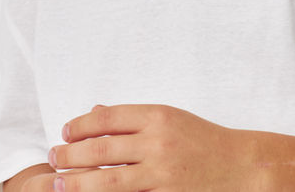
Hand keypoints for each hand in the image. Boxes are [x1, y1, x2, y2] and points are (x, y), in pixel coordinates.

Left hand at [48, 104, 257, 191]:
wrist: (241, 166)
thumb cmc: (205, 141)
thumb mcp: (172, 119)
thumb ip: (134, 118)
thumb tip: (95, 112)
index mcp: (159, 116)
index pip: (108, 118)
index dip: (81, 125)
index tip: (65, 131)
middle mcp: (158, 142)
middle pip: (101, 148)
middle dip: (70, 154)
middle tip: (53, 157)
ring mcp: (161, 173)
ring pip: (106, 180)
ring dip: (76, 182)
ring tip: (58, 182)